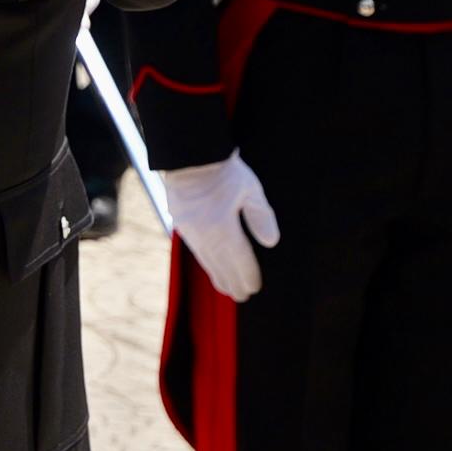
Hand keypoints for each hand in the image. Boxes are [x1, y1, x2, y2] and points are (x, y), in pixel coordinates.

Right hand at [163, 153, 277, 299]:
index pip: (240, 260)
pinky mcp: (181, 223)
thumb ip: (261, 217)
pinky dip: (206, 262)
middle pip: (221, 266)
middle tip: (242, 296)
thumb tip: (270, 242)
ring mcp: (190, 231)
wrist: (188, 154)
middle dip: (233, 282)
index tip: (255, 288)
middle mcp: (205, 235)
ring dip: (217, 275)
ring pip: (206, 261)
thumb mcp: (250, 189)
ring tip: (225, 288)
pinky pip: (196, 250)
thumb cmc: (223, 170)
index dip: (248, 276)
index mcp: (223, 229)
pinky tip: (210, 264)